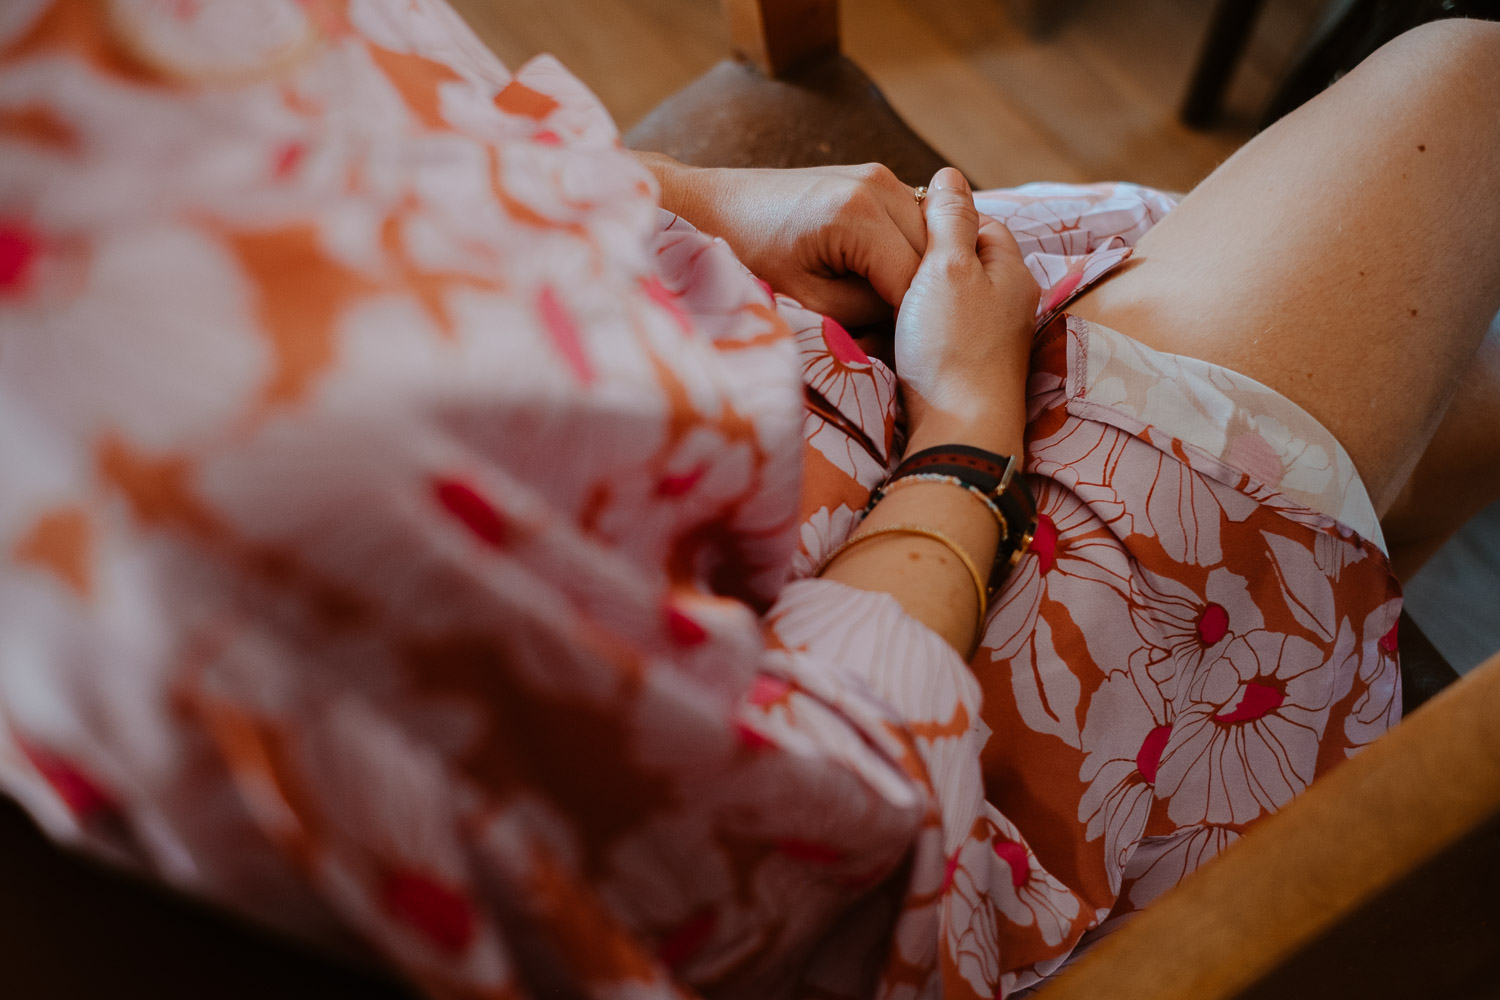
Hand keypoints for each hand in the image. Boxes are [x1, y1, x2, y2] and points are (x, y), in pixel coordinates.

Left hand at [637, 154, 925, 326]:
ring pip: (929, 243)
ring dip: (911, 278)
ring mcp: (881, 177)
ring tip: (875, 307)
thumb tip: (911, 323)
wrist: (709, 208)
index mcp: (860, 212)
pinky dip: (900, 257)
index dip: (911, 326)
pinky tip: (872, 280)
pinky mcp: (875, 180)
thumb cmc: (746, 259)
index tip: (892, 351)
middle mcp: (880, 184)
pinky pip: (910, 228)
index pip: (919, 283)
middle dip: (915, 301)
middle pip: (933, 259)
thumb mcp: (807, 304)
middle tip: (883, 333)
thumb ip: (867, 315)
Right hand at [894, 168, 1039, 455]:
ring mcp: (991, 340)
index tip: (901, 228)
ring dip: (917, 297)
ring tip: (884, 299)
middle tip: (886, 263)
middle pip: (963, 263)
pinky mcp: (969, 371)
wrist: (958, 433)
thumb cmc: (952, 346)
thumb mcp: (948, 267)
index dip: (939, 219)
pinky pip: (941, 334)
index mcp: (1011, 271)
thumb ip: (949, 218)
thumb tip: (950, 172)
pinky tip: (894, 337)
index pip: (978, 223)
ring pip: (949, 301)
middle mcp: (1009, 304)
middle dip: (925, 260)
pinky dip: (919, 330)